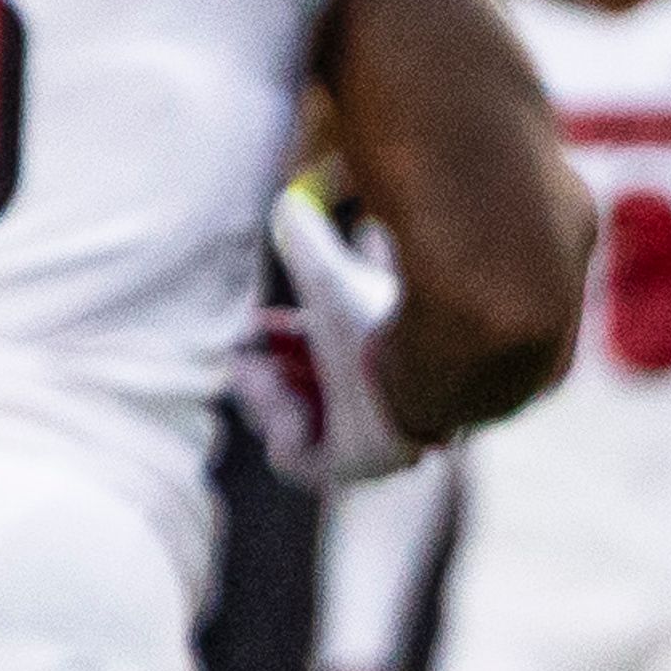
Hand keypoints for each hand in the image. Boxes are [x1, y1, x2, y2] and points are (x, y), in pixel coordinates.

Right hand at [233, 187, 412, 487]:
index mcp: (374, 358)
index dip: (278, 340)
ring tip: (262, 376)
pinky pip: (298, 462)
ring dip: (267, 399)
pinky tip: (294, 410)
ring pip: (294, 427)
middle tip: (245, 358)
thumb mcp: (331, 276)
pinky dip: (284, 434)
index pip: (318, 357)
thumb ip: (308, 237)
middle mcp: (373, 402)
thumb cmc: (384, 320)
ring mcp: (367, 441)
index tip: (257, 324)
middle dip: (261, 373)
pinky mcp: (358, 471)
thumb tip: (289, 199)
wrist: (425, 370)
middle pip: (300, 397)